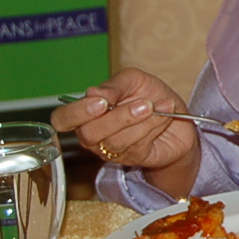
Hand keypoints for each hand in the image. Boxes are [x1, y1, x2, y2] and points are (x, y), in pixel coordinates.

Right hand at [50, 68, 198, 172]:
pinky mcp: (135, 157)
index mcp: (86, 114)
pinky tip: (165, 112)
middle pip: (90, 134)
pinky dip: (154, 126)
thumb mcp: (133, 80)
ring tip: (156, 105)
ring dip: (140, 121)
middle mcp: (94, 135)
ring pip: (116, 141)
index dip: (76, 113)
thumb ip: (114, 85)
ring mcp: (113, 150)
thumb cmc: (149, 95)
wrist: (176, 112)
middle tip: (143, 103)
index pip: (62, 120)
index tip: (100, 102)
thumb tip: (93, 92)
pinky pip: (138, 145)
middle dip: (117, 118)